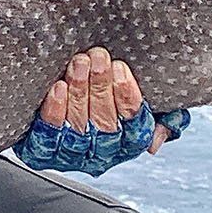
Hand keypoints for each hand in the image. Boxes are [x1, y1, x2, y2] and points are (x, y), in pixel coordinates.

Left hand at [12, 47, 189, 174]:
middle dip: (101, 87)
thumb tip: (156, 139)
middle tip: (98, 58)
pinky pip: (49, 135)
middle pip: (104, 124)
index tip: (121, 69)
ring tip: (78, 65)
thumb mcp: (151, 106)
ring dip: (80, 93)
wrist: (69, 97)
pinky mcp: (44, 152)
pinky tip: (58, 89)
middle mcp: (103, 153)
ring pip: (78, 127)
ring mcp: (73, 154)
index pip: (135, 125)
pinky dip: (54, 112)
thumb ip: (167, 117)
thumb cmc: (113, 96)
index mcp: (130, 142)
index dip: (128, 98)